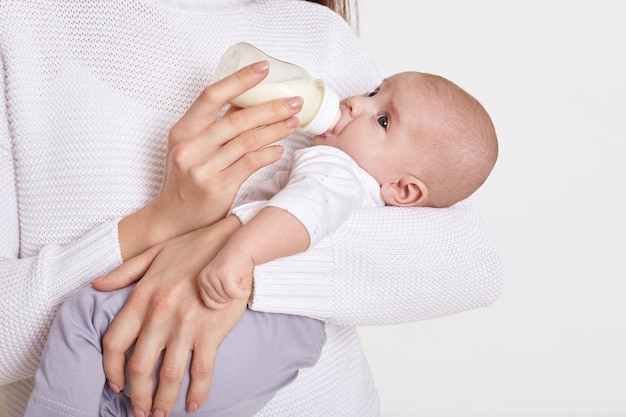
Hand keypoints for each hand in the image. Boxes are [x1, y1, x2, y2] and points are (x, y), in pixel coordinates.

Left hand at [95, 216, 245, 415]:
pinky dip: (197, 392)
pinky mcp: (211, 332)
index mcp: (142, 297)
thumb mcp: (154, 253)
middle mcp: (159, 314)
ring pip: (168, 374)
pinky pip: (201, 371)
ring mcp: (185, 325)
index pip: (114, 342)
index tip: (116, 384)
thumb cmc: (195, 247)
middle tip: (138, 411)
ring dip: (163, 400)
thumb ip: (124, 272)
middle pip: (139, 366)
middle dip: (137, 395)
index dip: (111, 369)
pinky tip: (193, 405)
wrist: (233, 244)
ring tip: (160, 414)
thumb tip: (96, 285)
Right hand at [118, 60, 303, 259]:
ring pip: (248, 141)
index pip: (212, 95)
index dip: (239, 80)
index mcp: (183, 130)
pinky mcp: (218, 187)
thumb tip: (248, 101)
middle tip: (294, 102)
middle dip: (271, 108)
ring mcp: (204, 168)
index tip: (263, 69)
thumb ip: (213, 126)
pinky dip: (268, 154)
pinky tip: (279, 150)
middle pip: (238, 119)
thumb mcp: (190, 146)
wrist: (172, 217)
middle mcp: (192, 146)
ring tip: (293, 123)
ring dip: (275, 130)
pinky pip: (250, 164)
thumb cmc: (185, 178)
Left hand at [197, 246, 253, 309]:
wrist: (244, 249)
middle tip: (236, 283)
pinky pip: (234, 293)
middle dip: (231, 297)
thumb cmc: (235, 269)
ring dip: (238, 293)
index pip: (210, 303)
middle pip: (219, 302)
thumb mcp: (221, 283)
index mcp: (202, 281)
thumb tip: (213, 319)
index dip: (224, 301)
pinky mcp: (224, 274)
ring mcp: (213, 275)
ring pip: (227, 298)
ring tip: (239, 280)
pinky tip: (245, 285)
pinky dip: (243, 292)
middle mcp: (204, 278)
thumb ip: (217, 295)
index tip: (230, 290)